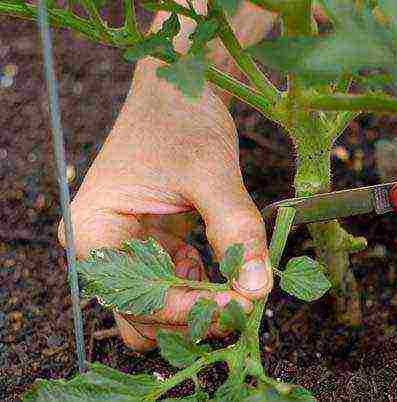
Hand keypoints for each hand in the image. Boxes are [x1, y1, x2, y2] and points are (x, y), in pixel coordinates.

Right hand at [58, 57, 271, 350]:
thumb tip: (258, 290)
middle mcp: (100, 248)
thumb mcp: (212, 175)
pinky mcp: (149, 244)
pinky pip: (173, 283)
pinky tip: (226, 264)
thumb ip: (235, 231)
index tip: (245, 304)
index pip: (139, 298)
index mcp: (93, 232)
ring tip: (241, 286)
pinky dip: (202, 284)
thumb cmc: (182, 120)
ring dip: (199, 303)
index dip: (193, 308)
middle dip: (194, 313)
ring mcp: (124, 248)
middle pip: (142, 313)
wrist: (178, 89)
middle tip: (247, 301)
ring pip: (159, 305)